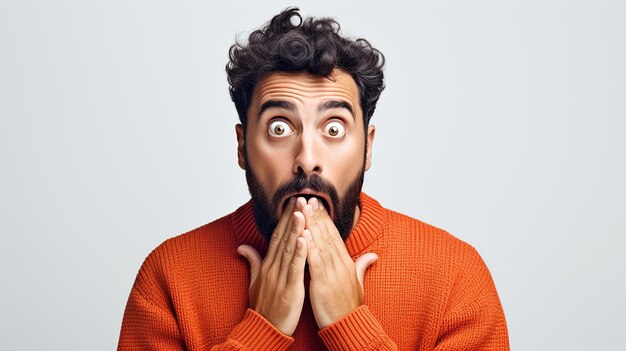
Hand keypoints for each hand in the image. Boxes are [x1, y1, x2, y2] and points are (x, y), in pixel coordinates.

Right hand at [237, 197, 308, 335]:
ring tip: (302, 210)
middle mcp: (272, 267)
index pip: (277, 236)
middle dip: (292, 216)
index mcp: (268, 264)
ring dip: (296, 228)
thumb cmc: (262, 307)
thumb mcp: (254, 282)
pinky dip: (299, 253)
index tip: (293, 202)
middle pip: (283, 237)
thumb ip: (252, 262)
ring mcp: (280, 277)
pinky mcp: (289, 288)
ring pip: (289, 248)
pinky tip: (304, 239)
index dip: (285, 218)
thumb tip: (243, 246)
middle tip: (300, 197)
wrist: (263, 329)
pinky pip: (294, 268)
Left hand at [301, 198, 377, 328]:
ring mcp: (332, 273)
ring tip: (303, 209)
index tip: (317, 205)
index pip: (335, 236)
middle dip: (317, 216)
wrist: (350, 326)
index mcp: (346, 263)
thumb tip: (372, 255)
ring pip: (321, 244)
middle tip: (308, 198)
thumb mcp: (358, 284)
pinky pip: (315, 262)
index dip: (325, 220)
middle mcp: (340, 265)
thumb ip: (362, 266)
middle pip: (327, 235)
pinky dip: (309, 247)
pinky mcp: (323, 283)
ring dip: (311, 225)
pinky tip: (303, 234)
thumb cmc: (350, 307)